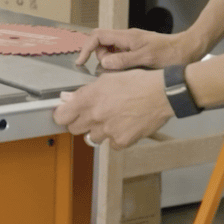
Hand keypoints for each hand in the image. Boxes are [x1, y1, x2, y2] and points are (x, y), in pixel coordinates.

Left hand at [52, 69, 171, 148]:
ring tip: (110, 119)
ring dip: (97, 130)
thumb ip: (85, 91)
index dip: (62, 115)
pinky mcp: (122, 141)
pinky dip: (115, 138)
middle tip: (89, 115)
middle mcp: (96, 116)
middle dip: (79, 122)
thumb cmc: (137, 82)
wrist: (161, 94)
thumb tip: (68, 98)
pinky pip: (111, 144)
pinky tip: (123, 125)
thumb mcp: (107, 79)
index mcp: (89, 99)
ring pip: (92, 138)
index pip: (61, 116)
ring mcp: (109, 131)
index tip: (65, 114)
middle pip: (74, 129)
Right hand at [75, 27, 192, 70]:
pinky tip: (130, 73)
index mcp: (126, 37)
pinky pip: (120, 57)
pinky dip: (119, 65)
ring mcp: (131, 44)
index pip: (97, 36)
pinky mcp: (136, 51)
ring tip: (125, 72)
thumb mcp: (146, 59)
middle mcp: (126, 39)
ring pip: (110, 51)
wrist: (189, 50)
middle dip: (100, 58)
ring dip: (111, 63)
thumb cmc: (171, 53)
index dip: (86, 48)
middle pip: (101, 44)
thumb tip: (104, 62)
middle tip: (112, 70)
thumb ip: (124, 60)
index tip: (81, 61)